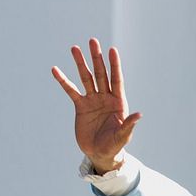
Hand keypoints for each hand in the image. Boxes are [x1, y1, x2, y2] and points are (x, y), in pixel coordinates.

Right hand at [51, 38, 140, 173]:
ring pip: (86, 78)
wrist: (100, 154)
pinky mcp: (80, 106)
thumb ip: (129, 125)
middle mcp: (105, 98)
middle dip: (97, 58)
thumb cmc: (115, 146)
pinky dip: (63, 81)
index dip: (114, 65)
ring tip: (74, 48)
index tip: (112, 50)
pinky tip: (56, 70)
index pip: (116, 80)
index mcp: (118, 102)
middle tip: (93, 41)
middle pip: (101, 74)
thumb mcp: (122, 136)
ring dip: (81, 63)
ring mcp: (93, 100)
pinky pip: (71, 91)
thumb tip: (139, 114)